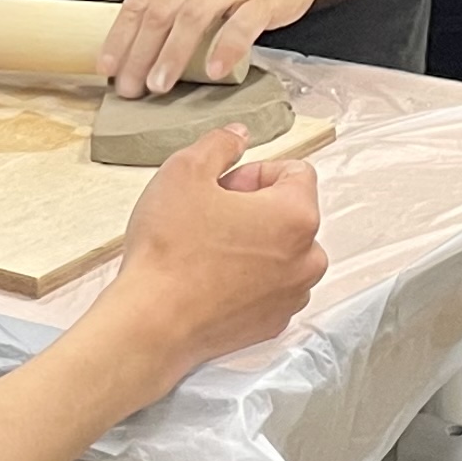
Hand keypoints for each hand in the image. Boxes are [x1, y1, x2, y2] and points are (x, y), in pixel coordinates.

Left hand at [101, 0, 329, 93]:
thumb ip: (173, 1)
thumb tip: (140, 50)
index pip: (138, 2)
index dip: (119, 37)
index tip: (107, 67)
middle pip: (160, 12)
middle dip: (139, 54)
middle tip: (130, 87)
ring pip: (193, 17)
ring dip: (172, 54)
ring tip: (160, 85)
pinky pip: (242, 22)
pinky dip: (225, 47)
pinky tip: (214, 70)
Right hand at [102, 129, 325, 392]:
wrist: (153, 322)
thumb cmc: (170, 249)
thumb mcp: (184, 171)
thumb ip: (219, 144)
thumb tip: (238, 137)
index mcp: (297, 215)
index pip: (295, 172)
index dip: (253, 172)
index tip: (222, 186)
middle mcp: (308, 258)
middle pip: (290, 213)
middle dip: (254, 208)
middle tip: (208, 216)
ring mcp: (292, 295)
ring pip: (282, 252)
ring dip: (253, 244)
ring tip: (207, 249)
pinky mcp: (273, 323)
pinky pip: (269, 287)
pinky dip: (248, 279)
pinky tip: (209, 279)